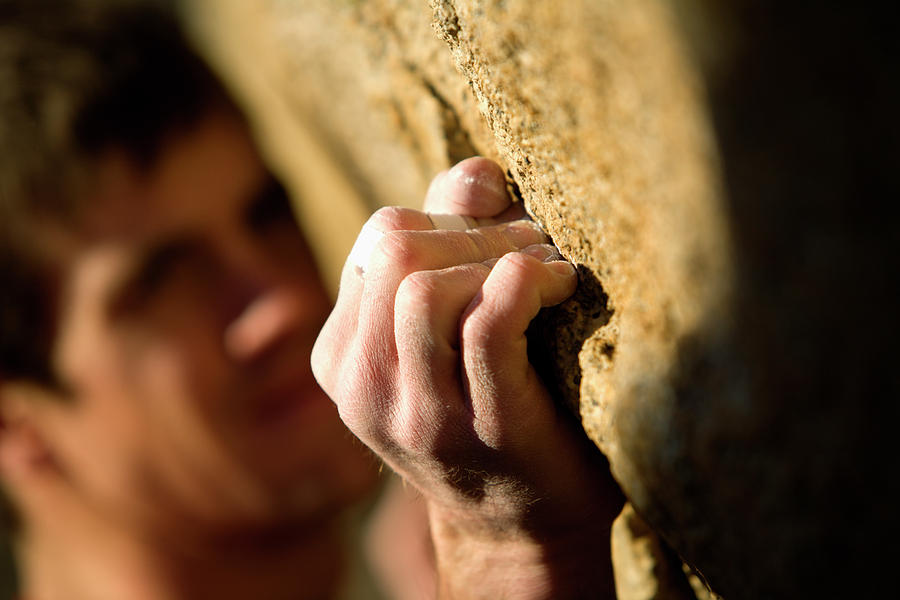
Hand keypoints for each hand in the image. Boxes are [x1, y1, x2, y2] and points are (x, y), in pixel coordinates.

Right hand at [313, 158, 621, 597]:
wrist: (519, 526)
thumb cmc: (490, 409)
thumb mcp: (447, 332)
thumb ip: (451, 244)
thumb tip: (476, 172)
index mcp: (342, 355)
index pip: (380, 239)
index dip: (448, 219)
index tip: (500, 236)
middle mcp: (363, 386)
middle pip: (395, 249)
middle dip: (477, 231)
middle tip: (533, 243)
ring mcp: (416, 414)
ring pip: (426, 285)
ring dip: (502, 255)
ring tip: (547, 268)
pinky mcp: (482, 428)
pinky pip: (489, 322)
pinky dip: (528, 281)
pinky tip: (560, 285)